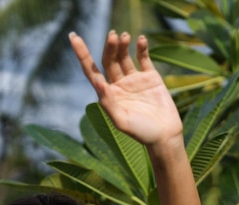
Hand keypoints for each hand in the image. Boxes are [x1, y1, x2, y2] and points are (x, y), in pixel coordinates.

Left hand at [69, 30, 182, 148]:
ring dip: (122, 45)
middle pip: (109, 60)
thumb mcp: (121, 120)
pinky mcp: (150, 77)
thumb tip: (98, 82)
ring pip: (124, 57)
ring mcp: (134, 80)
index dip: (82, 54)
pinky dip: (141, 47)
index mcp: (108, 94)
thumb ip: (108, 102)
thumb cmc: (141, 132)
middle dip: (109, 47)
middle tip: (112, 35)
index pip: (91, 70)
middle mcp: (119, 85)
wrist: (165, 135)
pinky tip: (140, 39)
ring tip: (123, 36)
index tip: (74, 37)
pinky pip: (143, 58)